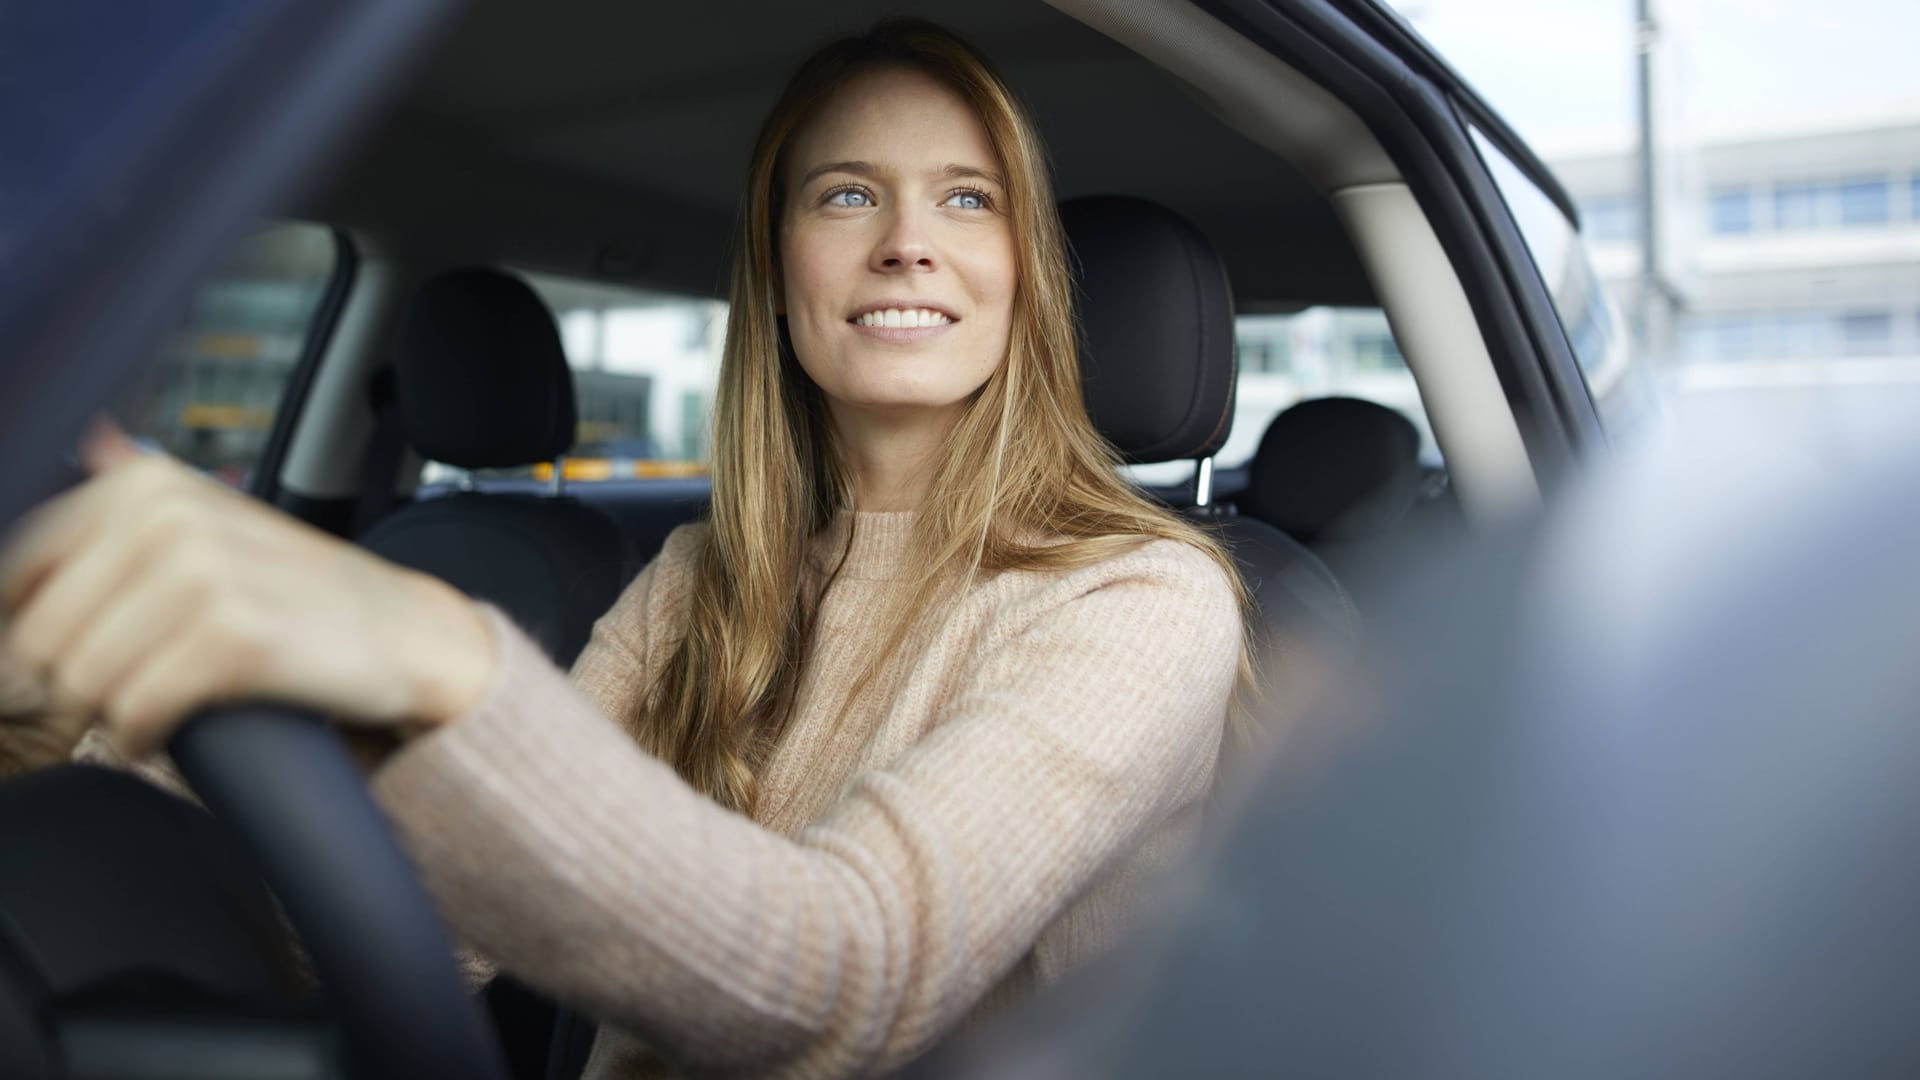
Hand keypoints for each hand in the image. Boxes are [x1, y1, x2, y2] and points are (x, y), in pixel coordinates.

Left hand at [0, 421, 494, 758]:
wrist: (408, 636)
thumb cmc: (301, 595)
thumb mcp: (214, 522)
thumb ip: (136, 487)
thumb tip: (84, 435)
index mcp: (146, 485)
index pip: (18, 571)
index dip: (27, 632)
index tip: (67, 659)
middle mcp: (166, 517)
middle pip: (40, 636)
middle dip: (65, 683)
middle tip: (116, 696)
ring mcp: (202, 574)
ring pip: (81, 679)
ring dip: (107, 713)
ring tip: (149, 708)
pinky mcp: (233, 639)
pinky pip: (135, 710)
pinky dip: (143, 737)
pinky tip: (166, 732)